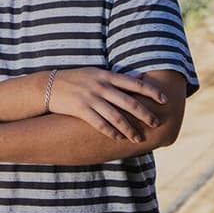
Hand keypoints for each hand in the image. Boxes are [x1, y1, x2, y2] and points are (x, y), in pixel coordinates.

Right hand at [47, 68, 167, 142]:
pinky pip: (99, 123)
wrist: (49, 85)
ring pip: (116, 116)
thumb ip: (113, 79)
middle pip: (129, 101)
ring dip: (129, 129)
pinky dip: (110, 132)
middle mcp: (101, 86)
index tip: (164, 99)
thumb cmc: (76, 80)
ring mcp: (90, 98)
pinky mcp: (80, 109)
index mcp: (106, 75)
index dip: (151, 91)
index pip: (134, 83)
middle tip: (157, 122)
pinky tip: (118, 139)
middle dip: (145, 113)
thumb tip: (136, 82)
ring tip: (138, 138)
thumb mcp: (95, 73)